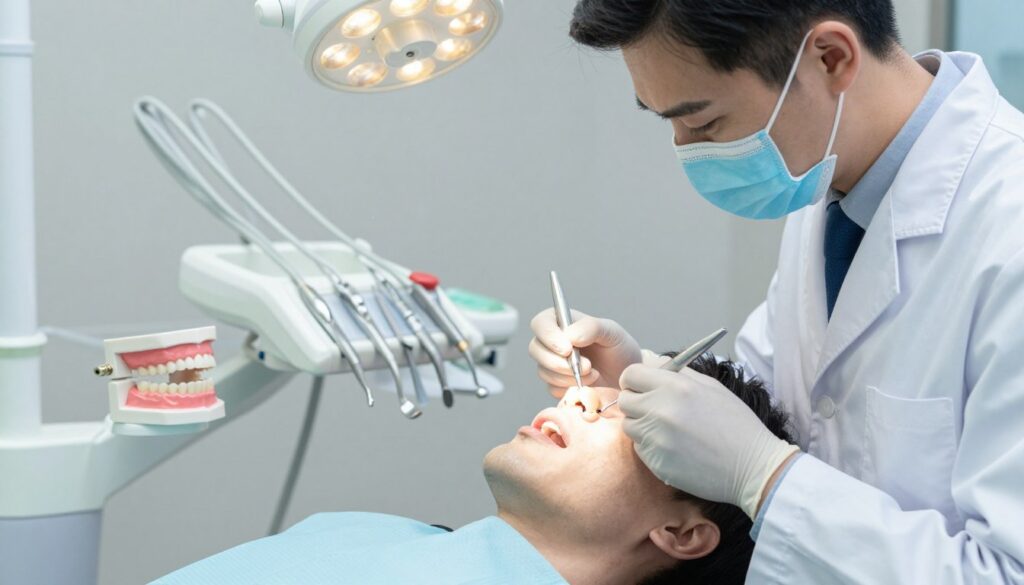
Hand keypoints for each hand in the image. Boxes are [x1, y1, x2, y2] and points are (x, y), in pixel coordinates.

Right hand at [528, 308, 642, 397]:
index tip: (567, 349)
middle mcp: (552, 342)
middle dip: (559, 362)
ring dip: (568, 376)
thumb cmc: (618, 349)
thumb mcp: (612, 332)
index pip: (540, 323)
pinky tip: (587, 383)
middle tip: (586, 366)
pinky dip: (570, 387)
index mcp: (562, 322)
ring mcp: (552, 364)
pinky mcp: (556, 384)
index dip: (548, 337)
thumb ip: (591, 328)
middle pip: (535, 349)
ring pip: (543, 371)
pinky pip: (552, 388)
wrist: (625, 375)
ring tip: (593, 373)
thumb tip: (569, 336)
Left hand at [618, 364, 798, 518]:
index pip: (630, 374)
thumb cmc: (736, 424)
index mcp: (676, 386)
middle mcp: (661, 410)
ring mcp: (656, 438)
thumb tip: (648, 358)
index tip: (642, 386)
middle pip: (624, 400)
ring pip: (629, 425)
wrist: (754, 467)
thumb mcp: (711, 387)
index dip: (634, 380)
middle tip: (655, 409)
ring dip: (642, 425)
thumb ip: (677, 371)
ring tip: (669, 430)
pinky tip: (675, 448)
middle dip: (636, 402)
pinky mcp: (656, 462)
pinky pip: (639, 448)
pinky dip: (651, 447)